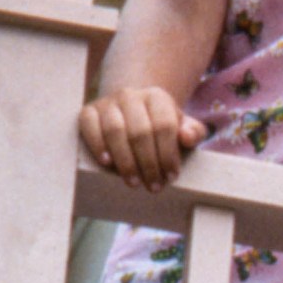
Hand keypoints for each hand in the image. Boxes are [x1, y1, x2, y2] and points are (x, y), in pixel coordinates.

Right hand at [80, 88, 206, 188]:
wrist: (131, 110)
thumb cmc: (160, 125)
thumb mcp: (182, 126)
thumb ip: (193, 132)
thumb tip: (186, 137)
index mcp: (157, 97)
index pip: (164, 126)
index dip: (168, 154)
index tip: (171, 177)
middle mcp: (130, 95)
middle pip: (140, 132)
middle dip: (149, 163)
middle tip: (154, 186)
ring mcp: (107, 103)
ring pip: (115, 131)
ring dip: (125, 161)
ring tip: (134, 182)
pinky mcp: (88, 111)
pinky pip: (89, 127)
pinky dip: (97, 145)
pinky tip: (107, 164)